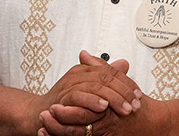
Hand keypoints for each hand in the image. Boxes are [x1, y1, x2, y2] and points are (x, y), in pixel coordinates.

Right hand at [24, 50, 141, 131]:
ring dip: (113, 98)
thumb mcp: (88, 89)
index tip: (139, 94)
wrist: (40, 114)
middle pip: (106, 77)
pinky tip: (103, 108)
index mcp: (85, 70)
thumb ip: (105, 76)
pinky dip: (92, 102)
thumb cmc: (64, 102)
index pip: (110, 71)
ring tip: (126, 108)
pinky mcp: (62, 97)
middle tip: (136, 103)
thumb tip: (125, 64)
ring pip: (96, 86)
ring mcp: (69, 84)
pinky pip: (79, 96)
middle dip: (123, 91)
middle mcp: (78, 74)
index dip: (126, 82)